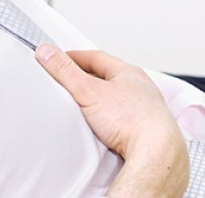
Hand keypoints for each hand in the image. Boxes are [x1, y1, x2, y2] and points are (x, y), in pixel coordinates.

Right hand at [36, 44, 188, 196]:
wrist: (157, 153)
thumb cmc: (132, 121)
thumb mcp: (88, 91)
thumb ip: (65, 71)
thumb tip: (47, 52)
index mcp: (128, 73)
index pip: (95, 57)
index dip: (74, 57)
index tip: (58, 59)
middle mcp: (141, 88)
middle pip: (108, 76)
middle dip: (87, 78)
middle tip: (68, 80)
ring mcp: (146, 108)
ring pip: (118, 98)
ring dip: (101, 100)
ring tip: (85, 104)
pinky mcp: (146, 129)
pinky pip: (123, 118)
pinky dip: (111, 119)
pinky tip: (104, 126)